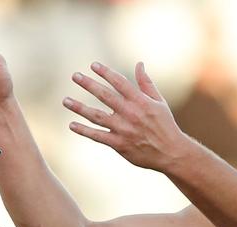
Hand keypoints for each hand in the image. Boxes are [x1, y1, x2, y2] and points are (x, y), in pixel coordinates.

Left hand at [63, 62, 190, 171]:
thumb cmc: (165, 125)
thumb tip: (139, 64)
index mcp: (141, 102)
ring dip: (79, 108)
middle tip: (75, 76)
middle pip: (105, 96)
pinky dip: (84, 131)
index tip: (92, 65)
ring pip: (97, 116)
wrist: (171, 153)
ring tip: (65, 100)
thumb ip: (146, 83)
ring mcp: (123, 130)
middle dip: (88, 84)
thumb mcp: (159, 102)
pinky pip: (98, 136)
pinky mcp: (119, 144)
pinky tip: (72, 125)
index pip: (119, 82)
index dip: (105, 73)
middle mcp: (130, 114)